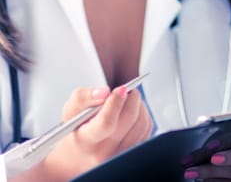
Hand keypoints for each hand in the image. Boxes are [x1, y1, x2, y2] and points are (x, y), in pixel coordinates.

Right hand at [32, 82, 152, 180]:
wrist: (79, 155)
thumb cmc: (76, 129)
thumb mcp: (70, 111)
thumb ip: (82, 97)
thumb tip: (104, 91)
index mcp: (85, 142)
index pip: (105, 124)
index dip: (115, 103)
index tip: (121, 89)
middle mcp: (103, 153)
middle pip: (128, 120)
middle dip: (131, 98)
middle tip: (125, 90)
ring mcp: (120, 155)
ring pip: (141, 123)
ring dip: (138, 105)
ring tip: (127, 100)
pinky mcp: (134, 152)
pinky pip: (147, 128)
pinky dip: (143, 114)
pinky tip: (132, 112)